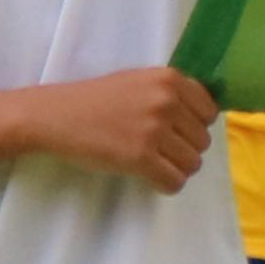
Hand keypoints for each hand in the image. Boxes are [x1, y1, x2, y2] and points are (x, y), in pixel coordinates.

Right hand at [23, 66, 223, 190]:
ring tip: (153, 162)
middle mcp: (166, 101)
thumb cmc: (96, 100)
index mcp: (169, 79)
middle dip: (184, 149)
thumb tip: (207, 116)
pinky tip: (149, 177)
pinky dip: (166, 184)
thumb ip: (171, 93)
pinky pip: (174, 181)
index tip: (174, 131)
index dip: (194, 126)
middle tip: (158, 149)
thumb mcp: (139, 81)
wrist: (55, 116)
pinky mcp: (140, 157)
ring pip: (192, 163)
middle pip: (203, 141)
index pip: (210, 112)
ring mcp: (154, 129)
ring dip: (176, 168)